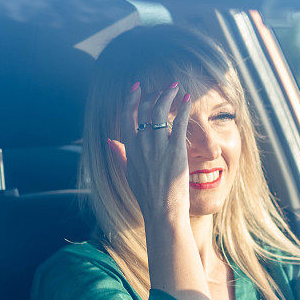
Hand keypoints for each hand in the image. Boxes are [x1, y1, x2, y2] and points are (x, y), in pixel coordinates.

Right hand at [108, 81, 192, 222]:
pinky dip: (184, 108)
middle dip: (153, 94)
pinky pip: (179, 123)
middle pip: (144, 110)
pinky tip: (189, 99)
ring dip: (168, 95)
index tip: (136, 87)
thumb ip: (120, 155)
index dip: (131, 99)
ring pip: (160, 112)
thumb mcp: (129, 174)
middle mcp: (142, 145)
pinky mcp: (175, 151)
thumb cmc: (148, 196)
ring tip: (176, 87)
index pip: (127, 116)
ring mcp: (158, 147)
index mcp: (130, 149)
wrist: (162, 212)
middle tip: (164, 87)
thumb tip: (110, 141)